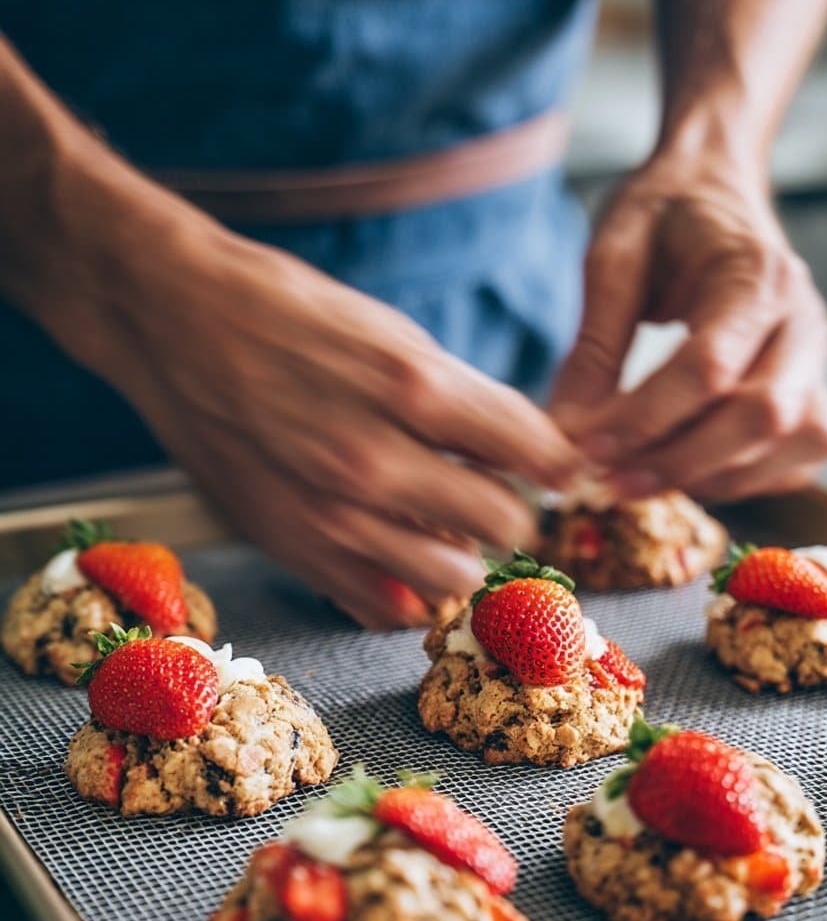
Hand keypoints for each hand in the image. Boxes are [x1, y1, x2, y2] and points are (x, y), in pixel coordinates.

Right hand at [44, 180, 578, 627]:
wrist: (172, 322)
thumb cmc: (284, 314)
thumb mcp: (388, 332)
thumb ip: (460, 398)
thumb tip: (527, 451)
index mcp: (411, 386)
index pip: (532, 451)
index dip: (557, 461)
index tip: (559, 467)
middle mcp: (375, 460)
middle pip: (504, 524)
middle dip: (513, 510)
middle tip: (496, 492)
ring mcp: (331, 514)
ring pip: (453, 578)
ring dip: (463, 555)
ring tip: (444, 525)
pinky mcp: (293, 547)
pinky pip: (384, 607)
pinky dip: (406, 589)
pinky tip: (397, 552)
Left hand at [550, 148, 826, 502]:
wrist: (715, 187)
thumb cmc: (664, 214)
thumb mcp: (613, 256)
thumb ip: (593, 345)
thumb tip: (567, 432)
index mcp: (754, 273)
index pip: (709, 366)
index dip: (645, 420)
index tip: (587, 449)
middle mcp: (801, 320)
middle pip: (762, 416)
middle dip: (680, 463)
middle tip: (610, 484)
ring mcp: (816, 360)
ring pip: (789, 445)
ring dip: (711, 478)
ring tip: (640, 479)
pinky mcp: (813, 393)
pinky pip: (796, 460)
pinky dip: (742, 480)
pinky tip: (684, 470)